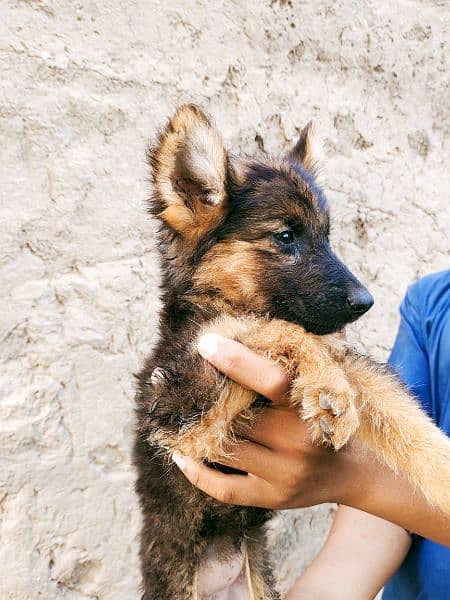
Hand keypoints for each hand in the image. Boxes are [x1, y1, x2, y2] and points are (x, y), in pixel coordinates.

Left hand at [171, 334, 449, 546]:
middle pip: (238, 417)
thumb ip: (314, 350)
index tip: (206, 343)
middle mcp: (298, 444)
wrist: (355, 473)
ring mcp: (284, 475)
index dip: (237, 360)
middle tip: (169, 379)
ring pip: (225, 451)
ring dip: (194, 433)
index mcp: (311, 408)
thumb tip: (308, 307)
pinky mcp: (271, 498)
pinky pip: (224, 489)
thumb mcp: (331, 381)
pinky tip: (180, 454)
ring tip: (171, 414)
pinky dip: (197, 473)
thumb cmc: (334, 415)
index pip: (271, 380)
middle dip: (203, 397)